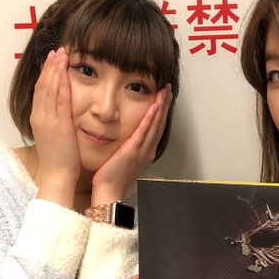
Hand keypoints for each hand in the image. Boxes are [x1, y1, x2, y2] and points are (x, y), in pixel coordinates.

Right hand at [30, 48, 79, 206]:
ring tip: (61, 54)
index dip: (46, 74)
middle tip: (56, 51)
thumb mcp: (56, 138)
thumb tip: (62, 115)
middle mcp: (40, 116)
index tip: (52, 61)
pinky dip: (60, 82)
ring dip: (55, 69)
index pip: (41, 91)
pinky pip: (59, 98)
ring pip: (49, 88)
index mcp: (39, 119)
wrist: (57, 176)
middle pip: (43, 85)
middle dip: (50, 66)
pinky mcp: (58, 124)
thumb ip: (57, 123)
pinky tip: (64, 70)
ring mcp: (47, 119)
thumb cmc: (60, 161)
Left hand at [91, 85, 172, 204]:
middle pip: (160, 123)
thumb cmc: (111, 177)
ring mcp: (143, 150)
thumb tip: (125, 137)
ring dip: (161, 106)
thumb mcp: (122, 158)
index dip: (161, 111)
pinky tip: (155, 106)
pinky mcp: (134, 150)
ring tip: (165, 91)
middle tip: (168, 88)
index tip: (163, 97)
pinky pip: (145, 130)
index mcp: (145, 151)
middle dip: (165, 104)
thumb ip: (126, 146)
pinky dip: (151, 117)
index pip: (156, 127)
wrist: (109, 190)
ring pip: (156, 124)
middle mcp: (147, 150)